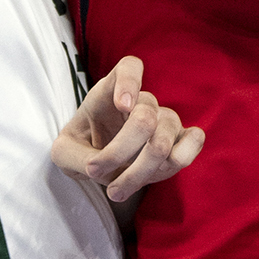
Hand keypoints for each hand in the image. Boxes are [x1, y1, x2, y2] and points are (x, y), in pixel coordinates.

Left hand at [50, 55, 204, 203]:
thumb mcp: (63, 152)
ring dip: (138, 172)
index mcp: (112, 90)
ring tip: (115, 191)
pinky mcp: (180, 140)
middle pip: (144, 116)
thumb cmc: (83, 148)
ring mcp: (164, 119)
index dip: (130, 82)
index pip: (129, 67)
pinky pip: (195, 139)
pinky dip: (183, 156)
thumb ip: (72, 155)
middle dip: (118, 151)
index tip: (121, 105)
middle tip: (93, 170)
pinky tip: (160, 172)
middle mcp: (143, 101)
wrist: (101, 163)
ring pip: (163, 141)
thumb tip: (94, 164)